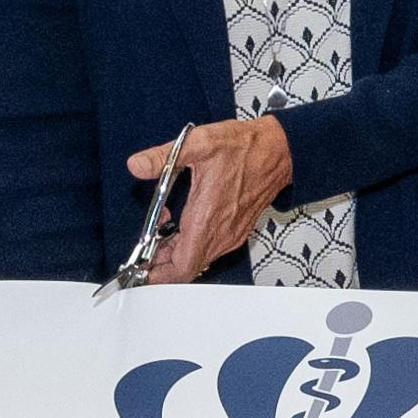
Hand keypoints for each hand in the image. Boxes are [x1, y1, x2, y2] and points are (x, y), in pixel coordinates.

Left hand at [126, 114, 293, 279]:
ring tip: (163, 226)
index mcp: (207, 218)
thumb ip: (162, 156)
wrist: (279, 150)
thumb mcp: (199, 143)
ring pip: (197, 259)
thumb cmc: (246, 148)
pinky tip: (184, 222)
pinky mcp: (236, 231)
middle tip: (146, 243)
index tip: (140, 266)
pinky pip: (209, 250)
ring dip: (175, 251)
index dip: (158, 274)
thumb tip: (138, 165)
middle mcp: (220, 233)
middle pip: (185, 267)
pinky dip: (191, 244)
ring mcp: (230, 235)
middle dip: (161, 260)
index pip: (181, 267)